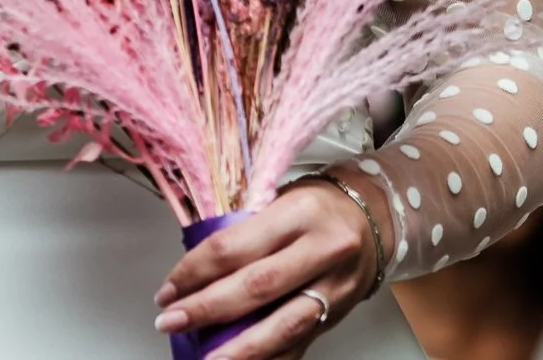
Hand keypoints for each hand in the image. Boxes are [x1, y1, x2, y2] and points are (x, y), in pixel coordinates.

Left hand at [153, 179, 378, 359]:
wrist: (374, 220)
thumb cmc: (318, 206)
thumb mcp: (281, 198)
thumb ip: (245, 230)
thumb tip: (194, 266)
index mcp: (300, 213)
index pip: (236, 246)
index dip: (195, 271)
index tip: (168, 288)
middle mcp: (322, 250)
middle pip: (257, 288)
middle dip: (208, 309)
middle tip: (171, 320)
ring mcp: (334, 288)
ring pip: (283, 326)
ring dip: (239, 348)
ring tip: (205, 359)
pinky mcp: (338, 315)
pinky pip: (299, 345)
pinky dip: (268, 358)